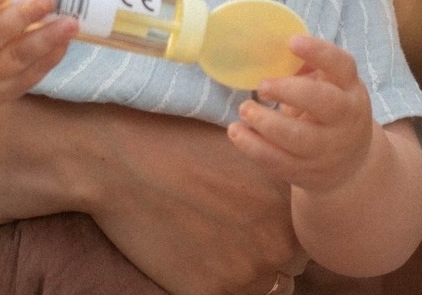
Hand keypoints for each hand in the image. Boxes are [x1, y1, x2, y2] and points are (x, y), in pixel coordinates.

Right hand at [64, 100, 306, 293]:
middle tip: (229, 226)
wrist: (118, 160)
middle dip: (265, 249)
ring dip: (242, 269)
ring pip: (262, 286)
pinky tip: (188, 250)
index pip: (303, 233)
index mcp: (287, 201)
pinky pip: (226, 294)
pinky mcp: (212, 292)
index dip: (277, 223)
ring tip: (209, 239)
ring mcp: (247, 272)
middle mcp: (278, 241)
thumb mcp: (237, 145)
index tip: (254, 213)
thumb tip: (287, 188)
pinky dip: (211, 279)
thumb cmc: (173, 141)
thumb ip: (271, 174)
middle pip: (288, 263)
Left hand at [228, 35, 373, 193]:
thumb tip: (269, 44)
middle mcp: (346, 120)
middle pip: (323, 103)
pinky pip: (278, 162)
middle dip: (289, 91)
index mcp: (350, 89)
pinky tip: (236, 131)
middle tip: (262, 85)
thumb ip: (307, 68)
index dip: (318, 51)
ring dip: (265, 122)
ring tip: (244, 109)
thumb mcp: (331, 87)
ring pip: (298, 138)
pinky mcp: (307, 172)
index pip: (342, 65)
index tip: (291, 41)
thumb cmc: (330, 112)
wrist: (351, 167)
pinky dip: (253, 147)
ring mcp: (328, 150)